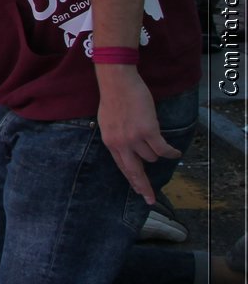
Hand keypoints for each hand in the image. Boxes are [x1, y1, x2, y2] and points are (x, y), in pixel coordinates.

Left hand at [95, 65, 180, 203]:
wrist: (117, 83)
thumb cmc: (114, 99)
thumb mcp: (108, 123)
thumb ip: (117, 138)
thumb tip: (129, 150)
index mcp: (109, 142)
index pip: (122, 167)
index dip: (132, 180)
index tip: (138, 191)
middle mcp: (120, 144)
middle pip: (134, 172)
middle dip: (143, 187)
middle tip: (150, 199)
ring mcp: (134, 139)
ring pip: (152, 157)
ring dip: (158, 153)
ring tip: (160, 142)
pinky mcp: (148, 131)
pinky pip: (163, 149)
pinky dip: (171, 153)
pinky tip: (176, 153)